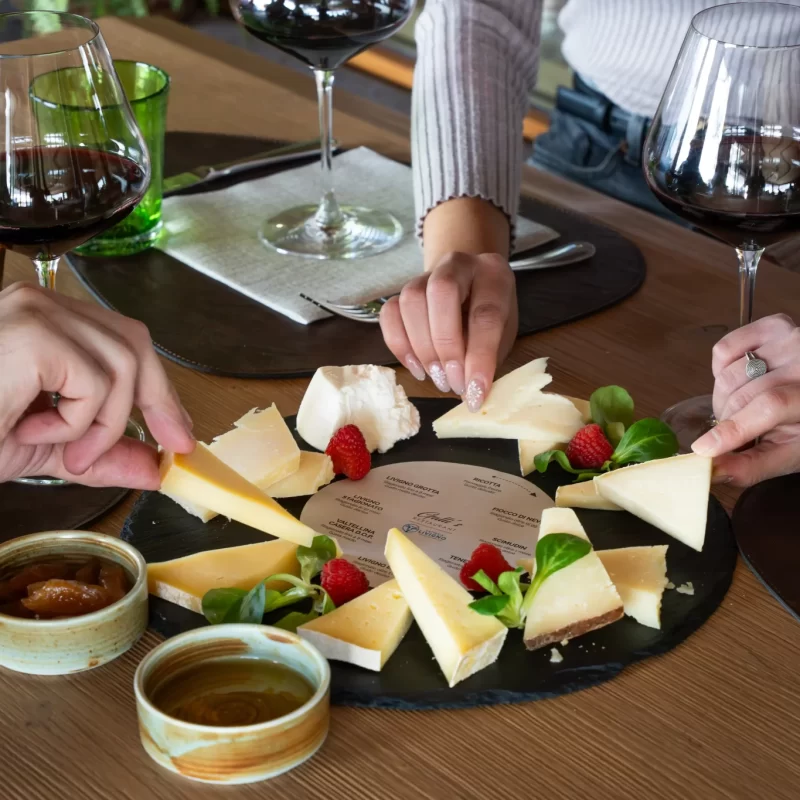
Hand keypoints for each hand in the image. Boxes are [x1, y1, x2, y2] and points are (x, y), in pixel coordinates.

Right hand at [0, 283, 194, 487]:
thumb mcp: (42, 446)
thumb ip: (98, 451)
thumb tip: (150, 467)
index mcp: (43, 323)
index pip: (122, 341)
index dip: (159, 386)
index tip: (177, 431)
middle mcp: (40, 305)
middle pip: (133, 342)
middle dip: (159, 399)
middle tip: (167, 445)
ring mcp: (36, 313)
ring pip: (122, 367)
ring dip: (102, 424)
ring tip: (67, 451)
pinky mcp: (34, 334)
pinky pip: (95, 383)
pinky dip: (78, 422)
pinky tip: (33, 429)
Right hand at [380, 252, 517, 409]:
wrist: (469, 286)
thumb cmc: (489, 316)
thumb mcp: (502, 335)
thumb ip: (488, 357)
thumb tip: (470, 394)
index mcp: (493, 274)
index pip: (485, 313)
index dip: (480, 357)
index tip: (475, 392)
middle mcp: (458, 265)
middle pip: (442, 292)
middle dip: (445, 345)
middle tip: (452, 382)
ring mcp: (426, 274)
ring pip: (411, 300)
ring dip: (422, 347)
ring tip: (437, 378)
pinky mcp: (402, 289)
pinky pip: (390, 312)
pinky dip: (400, 345)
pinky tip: (417, 368)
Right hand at [692, 313, 799, 485]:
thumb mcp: (790, 455)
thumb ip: (752, 466)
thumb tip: (712, 471)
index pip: (768, 406)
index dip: (733, 429)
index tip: (704, 449)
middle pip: (741, 393)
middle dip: (726, 421)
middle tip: (733, 435)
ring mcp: (789, 337)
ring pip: (727, 374)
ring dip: (723, 399)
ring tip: (740, 410)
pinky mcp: (772, 325)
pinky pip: (724, 349)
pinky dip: (720, 370)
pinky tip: (740, 382)